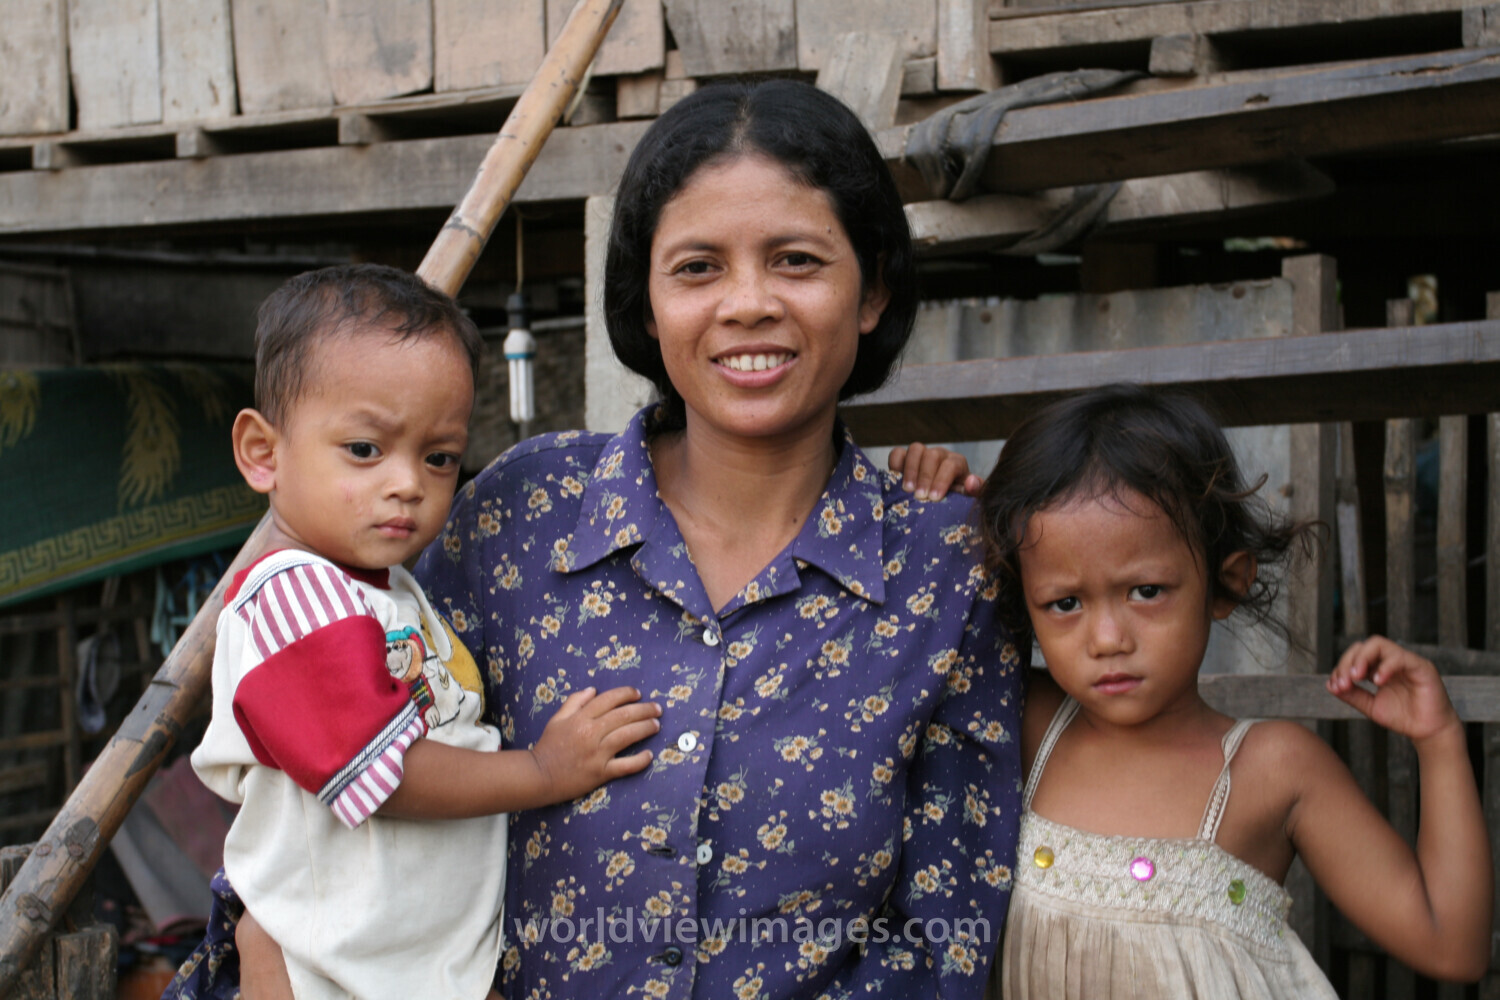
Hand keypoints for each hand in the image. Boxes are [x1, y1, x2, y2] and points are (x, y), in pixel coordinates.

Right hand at [530, 685, 658, 802]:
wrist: (538, 776)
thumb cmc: (548, 747)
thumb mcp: (557, 719)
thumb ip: (574, 702)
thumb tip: (593, 690)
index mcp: (580, 718)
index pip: (608, 700)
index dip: (626, 694)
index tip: (638, 694)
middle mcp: (591, 733)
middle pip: (623, 716)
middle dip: (644, 709)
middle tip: (657, 708)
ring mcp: (597, 753)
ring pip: (627, 735)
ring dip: (645, 728)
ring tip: (656, 725)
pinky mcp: (600, 773)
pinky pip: (625, 765)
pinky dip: (639, 760)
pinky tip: (649, 755)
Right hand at [887, 442, 981, 499]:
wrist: (939, 501)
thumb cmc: (954, 500)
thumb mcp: (967, 498)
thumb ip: (975, 492)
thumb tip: (971, 482)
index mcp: (957, 463)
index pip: (951, 464)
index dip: (942, 480)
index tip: (934, 498)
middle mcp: (939, 455)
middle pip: (932, 455)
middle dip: (925, 476)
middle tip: (920, 496)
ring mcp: (922, 455)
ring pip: (915, 449)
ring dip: (910, 470)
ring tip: (907, 489)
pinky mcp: (905, 459)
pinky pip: (898, 453)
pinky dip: (895, 464)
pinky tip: (896, 480)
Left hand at [1327, 636, 1458, 743]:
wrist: (1427, 732)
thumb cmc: (1402, 717)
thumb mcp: (1370, 706)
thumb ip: (1352, 695)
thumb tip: (1329, 684)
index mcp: (1379, 667)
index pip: (1356, 654)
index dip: (1342, 667)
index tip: (1337, 686)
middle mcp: (1392, 661)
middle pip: (1364, 645)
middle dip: (1349, 661)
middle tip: (1345, 681)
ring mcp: (1407, 661)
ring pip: (1379, 644)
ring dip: (1362, 658)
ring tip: (1356, 677)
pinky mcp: (1422, 667)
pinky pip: (1400, 658)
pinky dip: (1385, 666)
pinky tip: (1377, 681)